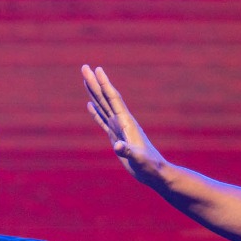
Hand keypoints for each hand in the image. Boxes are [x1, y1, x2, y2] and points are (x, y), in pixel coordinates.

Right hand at [82, 65, 169, 187]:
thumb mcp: (139, 159)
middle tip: (84, 67)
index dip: (105, 84)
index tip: (97, 69)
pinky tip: (90, 105)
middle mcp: (122, 122)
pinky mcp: (116, 137)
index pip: (113, 99)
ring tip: (85, 80)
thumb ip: (128, 152)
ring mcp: (119, 129)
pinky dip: (96, 112)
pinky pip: (103, 121)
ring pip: (103, 107)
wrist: (155, 173)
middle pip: (105, 98)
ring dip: (94, 93)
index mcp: (127, 123)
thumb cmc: (150, 166)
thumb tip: (118, 146)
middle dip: (94, 83)